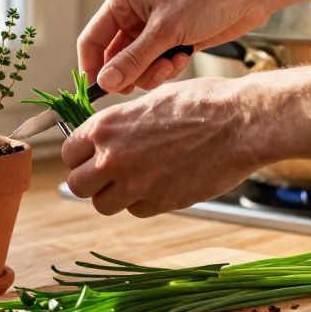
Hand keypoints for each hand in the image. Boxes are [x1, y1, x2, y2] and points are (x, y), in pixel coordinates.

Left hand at [61, 76, 271, 216]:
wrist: (241, 122)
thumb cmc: (202, 103)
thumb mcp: (151, 101)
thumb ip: (122, 123)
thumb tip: (107, 135)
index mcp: (106, 127)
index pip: (69, 153)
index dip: (80, 157)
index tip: (90, 157)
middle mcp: (113, 157)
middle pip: (77, 185)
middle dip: (90, 181)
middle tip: (108, 176)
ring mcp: (136, 184)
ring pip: (103, 204)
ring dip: (115, 196)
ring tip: (135, 181)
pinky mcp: (161, 202)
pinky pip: (137, 211)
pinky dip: (145, 202)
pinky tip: (162, 184)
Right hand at [78, 0, 274, 93]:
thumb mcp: (166, 31)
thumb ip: (133, 59)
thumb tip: (104, 83)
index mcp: (123, 0)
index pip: (93, 39)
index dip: (92, 66)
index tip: (99, 92)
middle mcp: (134, 15)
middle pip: (114, 57)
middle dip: (129, 72)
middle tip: (142, 79)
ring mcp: (154, 29)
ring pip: (136, 65)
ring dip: (151, 72)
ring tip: (172, 63)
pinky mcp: (173, 41)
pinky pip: (156, 65)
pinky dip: (167, 68)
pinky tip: (184, 57)